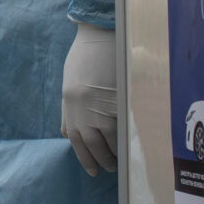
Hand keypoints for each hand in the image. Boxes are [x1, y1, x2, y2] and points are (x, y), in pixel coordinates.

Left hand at [61, 23, 118, 175]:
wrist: (100, 33)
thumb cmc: (86, 56)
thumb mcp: (71, 84)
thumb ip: (71, 109)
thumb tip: (68, 133)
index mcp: (70, 104)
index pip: (75, 139)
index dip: (84, 157)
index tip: (92, 169)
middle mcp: (81, 109)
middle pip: (91, 145)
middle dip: (100, 160)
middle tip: (111, 168)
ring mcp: (100, 106)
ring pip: (108, 141)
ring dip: (115, 154)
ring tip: (122, 161)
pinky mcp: (118, 101)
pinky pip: (125, 127)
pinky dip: (128, 139)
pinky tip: (134, 146)